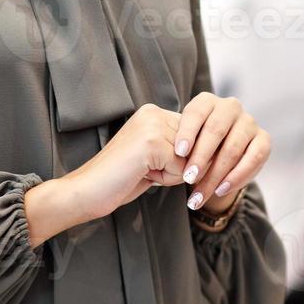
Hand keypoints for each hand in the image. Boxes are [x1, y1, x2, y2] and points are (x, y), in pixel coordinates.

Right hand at [66, 103, 185, 220]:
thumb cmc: (121, 179)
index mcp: (154, 113)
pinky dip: (166, 179)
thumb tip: (216, 155)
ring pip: (190, 158)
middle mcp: (154, 112)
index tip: (151, 166)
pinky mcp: (152, 142)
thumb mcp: (155, 157)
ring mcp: (152, 125)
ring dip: (172, 174)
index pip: (194, 137)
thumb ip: (178, 149)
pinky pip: (182, 168)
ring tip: (143, 171)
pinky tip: (142, 175)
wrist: (87, 191)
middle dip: (177, 167)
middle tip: (146, 169)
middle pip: (195, 147)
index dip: (180, 160)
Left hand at [173, 93, 271, 214]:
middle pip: (215, 130)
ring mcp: (249, 122)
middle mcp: (230, 107)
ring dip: (215, 174)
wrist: (218, 158)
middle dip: (201, 156)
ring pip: (233, 148)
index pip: (196, 112)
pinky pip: (253, 158)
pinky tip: (221, 190)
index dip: (188, 131)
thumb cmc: (195, 148)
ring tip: (199, 194)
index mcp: (208, 101)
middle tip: (188, 177)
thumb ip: (179, 144)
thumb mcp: (184, 142)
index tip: (179, 152)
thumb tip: (164, 156)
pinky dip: (237, 176)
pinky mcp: (264, 140)